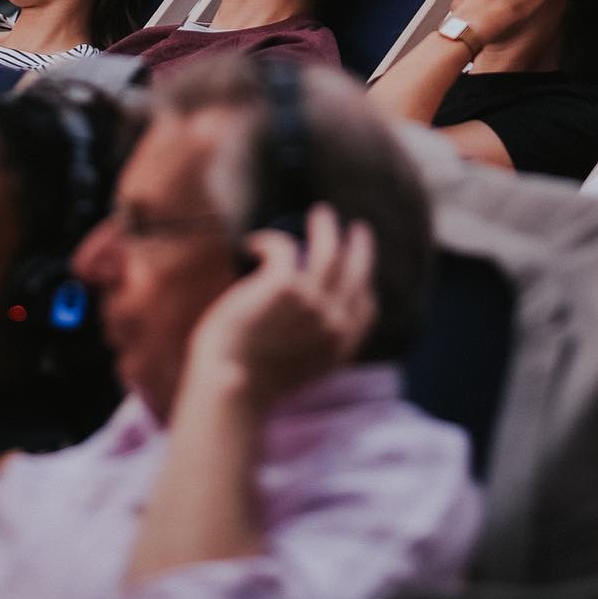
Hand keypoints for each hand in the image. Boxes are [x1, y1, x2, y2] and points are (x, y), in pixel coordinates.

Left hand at [182, 205, 375, 413]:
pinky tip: (251, 243)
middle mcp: (333, 322)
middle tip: (356, 228)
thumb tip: (312, 317)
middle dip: (360, 248)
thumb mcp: (299, 369)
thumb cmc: (252, 380)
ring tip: (321, 213)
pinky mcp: (285, 284)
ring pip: (329, 251)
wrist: (231, 385)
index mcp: (340, 347)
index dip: (364, 283)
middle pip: (357, 273)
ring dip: (327, 228)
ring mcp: (312, 302)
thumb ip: (315, 344)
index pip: (366, 307)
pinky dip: (267, 241)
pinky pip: (283, 247)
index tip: (357, 269)